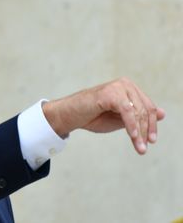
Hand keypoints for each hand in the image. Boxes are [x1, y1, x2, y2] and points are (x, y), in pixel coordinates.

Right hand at [42, 77, 165, 154]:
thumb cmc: (91, 117)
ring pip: (138, 111)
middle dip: (146, 130)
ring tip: (139, 147)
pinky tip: (133, 137)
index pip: (148, 107)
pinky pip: (127, 111)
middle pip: (145, 109)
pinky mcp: (110, 92)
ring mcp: (118, 87)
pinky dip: (132, 125)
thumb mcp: (119, 119)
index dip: (151, 125)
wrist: (68, 116)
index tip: (151, 141)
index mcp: (128, 89)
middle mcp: (125, 84)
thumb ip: (137, 117)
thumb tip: (162, 114)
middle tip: (144, 147)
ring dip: (139, 132)